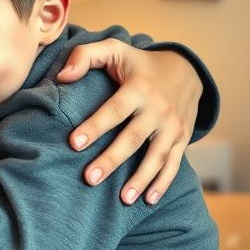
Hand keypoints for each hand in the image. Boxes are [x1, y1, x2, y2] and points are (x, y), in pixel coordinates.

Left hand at [57, 41, 201, 204]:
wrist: (187, 70)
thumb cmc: (138, 63)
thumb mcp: (114, 49)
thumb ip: (84, 56)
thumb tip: (63, 77)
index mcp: (139, 87)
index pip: (114, 110)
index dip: (95, 126)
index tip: (74, 143)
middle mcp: (158, 108)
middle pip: (134, 137)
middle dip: (112, 159)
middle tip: (90, 178)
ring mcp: (173, 125)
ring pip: (157, 156)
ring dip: (141, 179)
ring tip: (122, 199)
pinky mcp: (183, 138)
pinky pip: (174, 163)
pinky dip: (163, 183)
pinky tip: (148, 200)